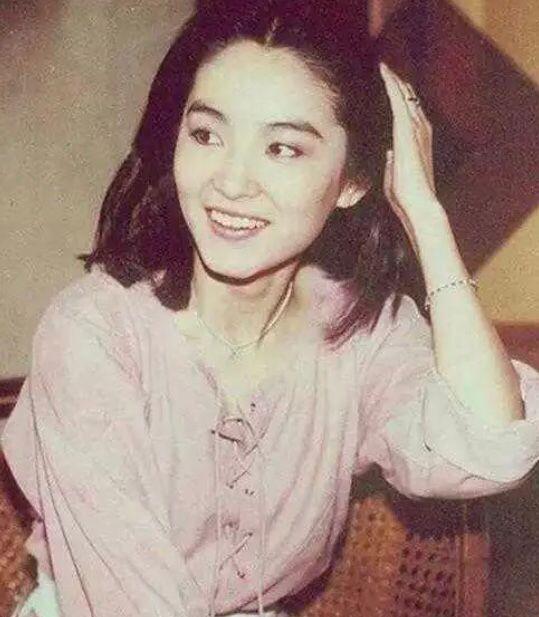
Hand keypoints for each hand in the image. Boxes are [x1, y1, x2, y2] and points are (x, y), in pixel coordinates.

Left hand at [380, 62, 441, 255]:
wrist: (418, 202)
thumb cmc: (406, 194)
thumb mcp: (395, 173)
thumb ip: (393, 161)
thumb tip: (388, 153)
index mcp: (415, 142)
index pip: (407, 114)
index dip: (400, 99)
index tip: (391, 86)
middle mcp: (419, 131)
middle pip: (409, 100)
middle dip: (398, 84)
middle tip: (387, 68)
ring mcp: (415, 129)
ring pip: (404, 96)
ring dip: (395, 80)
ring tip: (385, 66)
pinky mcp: (407, 130)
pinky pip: (399, 100)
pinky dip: (392, 85)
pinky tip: (385, 72)